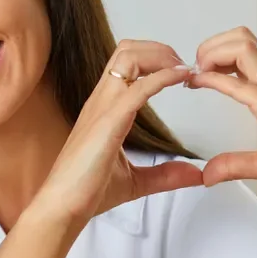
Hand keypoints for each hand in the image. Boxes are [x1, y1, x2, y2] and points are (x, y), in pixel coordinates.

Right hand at [34, 40, 202, 224]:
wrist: (62, 207)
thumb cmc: (85, 192)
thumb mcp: (135, 181)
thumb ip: (164, 175)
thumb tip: (194, 174)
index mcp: (104, 109)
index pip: (126, 64)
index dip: (155, 59)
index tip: (181, 74)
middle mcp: (101, 101)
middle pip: (127, 50)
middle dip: (160, 50)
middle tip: (184, 67)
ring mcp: (102, 109)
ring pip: (129, 58)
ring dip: (161, 57)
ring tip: (183, 71)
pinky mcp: (108, 122)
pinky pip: (138, 87)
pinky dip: (163, 77)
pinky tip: (182, 79)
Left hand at [187, 27, 256, 199]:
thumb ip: (233, 164)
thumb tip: (209, 174)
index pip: (246, 50)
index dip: (216, 56)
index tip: (196, 77)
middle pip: (242, 37)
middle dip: (211, 46)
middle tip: (194, 70)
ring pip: (243, 46)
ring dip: (212, 54)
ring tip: (197, 75)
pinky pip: (241, 83)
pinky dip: (214, 79)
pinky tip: (198, 83)